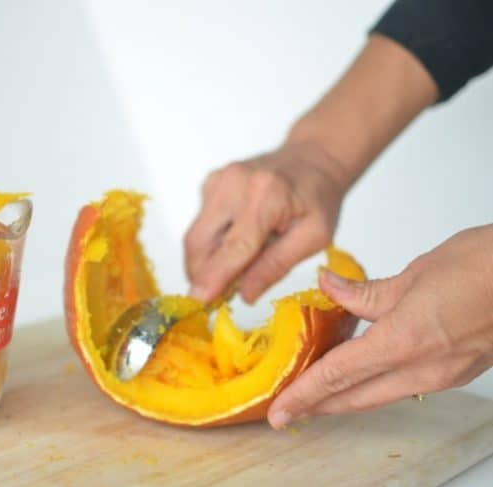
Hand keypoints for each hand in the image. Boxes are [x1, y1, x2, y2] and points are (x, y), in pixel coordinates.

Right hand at [185, 141, 348, 303]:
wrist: (312, 158)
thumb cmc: (318, 198)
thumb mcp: (314, 237)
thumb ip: (277, 265)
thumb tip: (244, 295)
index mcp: (266, 197)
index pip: (233, 246)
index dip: (214, 276)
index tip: (199, 301)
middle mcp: (234, 184)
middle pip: (200, 241)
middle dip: (200, 274)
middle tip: (216, 297)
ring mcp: (217, 181)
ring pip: (196, 235)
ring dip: (207, 260)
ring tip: (235, 267)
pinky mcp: (209, 183)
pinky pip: (201, 224)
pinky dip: (212, 243)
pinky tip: (235, 241)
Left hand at [268, 225, 492, 429]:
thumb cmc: (485, 265)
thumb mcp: (415, 274)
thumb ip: (365, 292)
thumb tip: (327, 287)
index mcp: (405, 341)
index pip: (338, 374)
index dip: (304, 394)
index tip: (280, 410)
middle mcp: (424, 368)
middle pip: (355, 397)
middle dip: (317, 405)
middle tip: (288, 409)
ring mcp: (442, 375)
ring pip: (379, 396)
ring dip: (344, 398)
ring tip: (315, 394)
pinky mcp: (456, 372)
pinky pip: (402, 387)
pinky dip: (373, 385)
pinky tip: (359, 374)